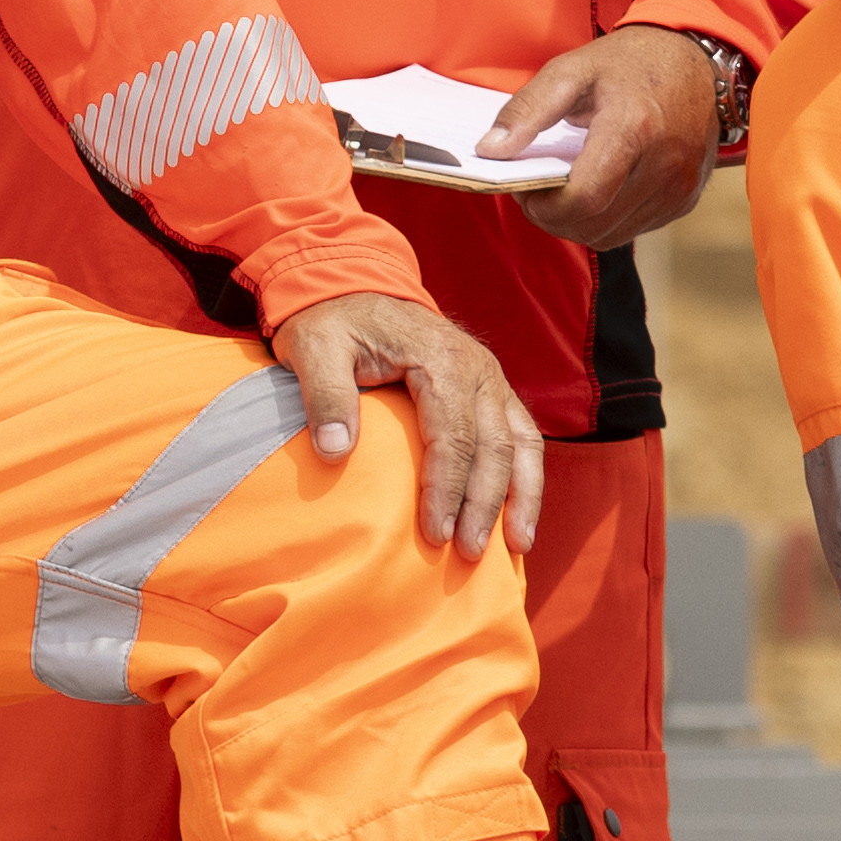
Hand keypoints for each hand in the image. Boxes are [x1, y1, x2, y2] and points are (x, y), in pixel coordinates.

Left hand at [270, 290, 540, 557]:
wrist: (355, 285)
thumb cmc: (333, 322)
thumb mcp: (315, 348)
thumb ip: (325, 396)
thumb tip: (336, 451)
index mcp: (441, 359)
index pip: (453, 435)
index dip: (447, 488)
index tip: (434, 534)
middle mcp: (479, 369)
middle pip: (495, 446)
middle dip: (484, 504)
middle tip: (468, 554)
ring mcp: (492, 379)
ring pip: (523, 444)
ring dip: (521, 497)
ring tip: (517, 546)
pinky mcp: (493, 391)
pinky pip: (523, 437)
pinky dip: (526, 478)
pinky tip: (519, 517)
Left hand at [488, 31, 721, 252]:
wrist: (694, 58)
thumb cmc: (628, 62)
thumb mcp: (570, 70)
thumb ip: (526, 110)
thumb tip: (489, 150)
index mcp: (634, 126)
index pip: (584, 198)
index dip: (545, 208)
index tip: (526, 192)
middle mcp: (666, 162)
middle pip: (595, 225)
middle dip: (554, 219)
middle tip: (537, 192)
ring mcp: (682, 185)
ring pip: (613, 235)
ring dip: (579, 224)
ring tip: (564, 191)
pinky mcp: (687, 198)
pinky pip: (635, 230)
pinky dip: (608, 221)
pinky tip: (597, 191)